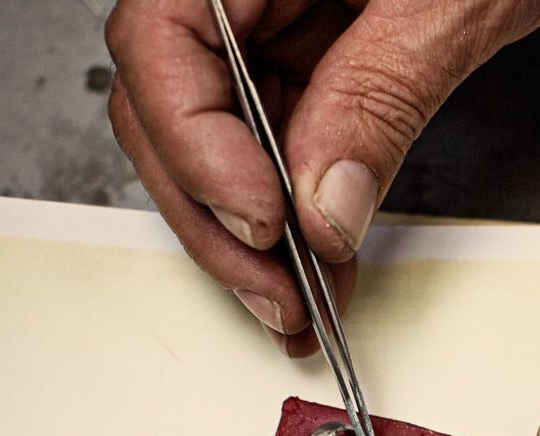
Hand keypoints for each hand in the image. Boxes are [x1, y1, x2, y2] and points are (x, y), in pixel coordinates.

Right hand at [106, 0, 539, 355]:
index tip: (264, 219)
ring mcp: (263, 18)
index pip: (159, 44)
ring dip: (250, 236)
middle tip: (278, 295)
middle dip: (218, 218)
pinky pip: (270, 138)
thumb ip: (379, 94)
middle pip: (168, 107)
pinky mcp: (302, 52)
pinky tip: (320, 262)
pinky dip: (293, 209)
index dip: (197, 146)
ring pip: (212, 140)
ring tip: (299, 303)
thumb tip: (327, 206)